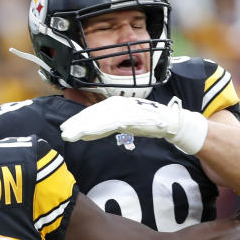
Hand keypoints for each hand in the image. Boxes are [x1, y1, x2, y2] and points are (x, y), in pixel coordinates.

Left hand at [60, 96, 208, 154]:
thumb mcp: (129, 122)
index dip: (80, 119)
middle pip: (94, 113)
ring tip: (70, 135)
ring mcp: (127, 110)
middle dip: (77, 123)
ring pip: (100, 118)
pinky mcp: (133, 117)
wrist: (175, 123)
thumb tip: (93, 131)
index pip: (95, 112)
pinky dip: (98, 128)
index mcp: (119, 105)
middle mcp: (121, 104)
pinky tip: (86, 135)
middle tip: (63, 132)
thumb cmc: (151, 124)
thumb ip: (113, 123)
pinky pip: (112, 123)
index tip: (67, 128)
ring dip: (84, 126)